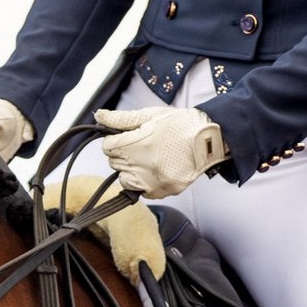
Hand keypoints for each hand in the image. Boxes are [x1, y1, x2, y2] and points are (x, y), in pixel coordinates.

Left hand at [93, 105, 229, 198]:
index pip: (107, 147)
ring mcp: (153, 180)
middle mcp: (143, 164)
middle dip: (122, 153)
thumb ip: (122, 119)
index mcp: (138, 143)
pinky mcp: (163, 191)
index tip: (125, 137)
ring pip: (124, 180)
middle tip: (139, 146)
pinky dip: (143, 182)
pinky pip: (141, 191)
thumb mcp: (150, 115)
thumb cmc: (180, 124)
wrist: (208, 140)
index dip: (114, 140)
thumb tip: (98, 117)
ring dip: (129, 170)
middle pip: (114, 163)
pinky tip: (155, 170)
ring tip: (146, 159)